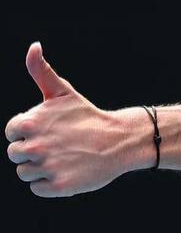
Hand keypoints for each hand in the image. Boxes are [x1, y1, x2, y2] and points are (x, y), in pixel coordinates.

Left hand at [5, 41, 126, 196]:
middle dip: (32, 149)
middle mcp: (36, 146)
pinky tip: (66, 168)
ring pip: (24, 172)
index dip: (28, 130)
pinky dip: (49, 181)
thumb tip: (33, 46)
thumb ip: (41, 70)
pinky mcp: (57, 186)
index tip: (47, 128)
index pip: (11, 131)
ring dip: (40, 166)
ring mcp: (47, 167)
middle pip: (15, 154)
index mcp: (32, 122)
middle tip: (56, 142)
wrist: (117, 140)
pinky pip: (37, 187)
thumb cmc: (86, 115)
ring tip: (62, 155)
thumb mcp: (63, 92)